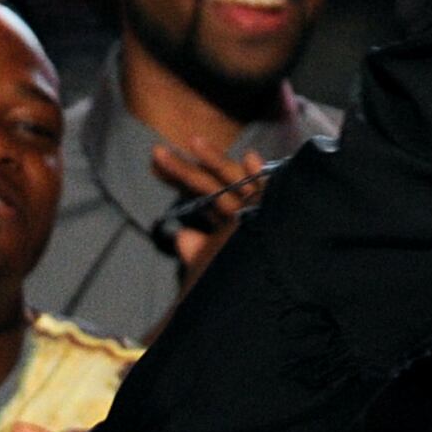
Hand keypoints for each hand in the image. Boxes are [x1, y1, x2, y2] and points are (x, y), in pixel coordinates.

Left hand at [149, 138, 270, 280]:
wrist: (278, 289)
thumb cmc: (241, 280)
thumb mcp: (212, 268)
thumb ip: (197, 251)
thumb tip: (182, 235)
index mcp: (224, 217)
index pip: (197, 192)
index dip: (176, 177)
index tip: (153, 166)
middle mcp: (239, 208)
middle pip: (208, 184)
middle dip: (182, 169)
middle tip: (156, 153)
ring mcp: (257, 205)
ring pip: (232, 180)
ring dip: (214, 160)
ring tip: (194, 142)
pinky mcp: (274, 207)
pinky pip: (266, 190)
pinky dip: (259, 175)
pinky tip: (250, 157)